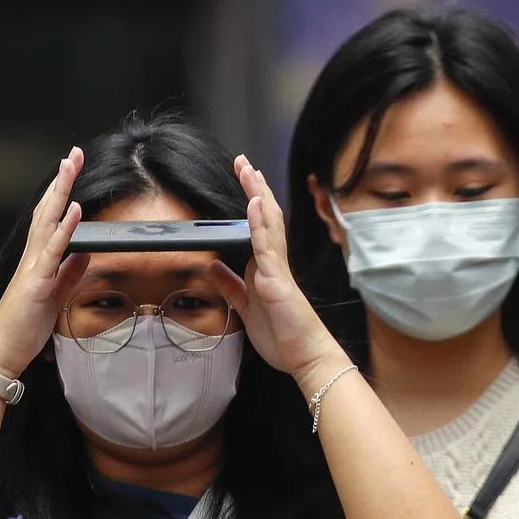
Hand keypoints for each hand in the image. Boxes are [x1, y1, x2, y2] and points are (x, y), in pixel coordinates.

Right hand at [0, 147, 90, 377]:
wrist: (3, 352)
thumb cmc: (24, 326)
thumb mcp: (54, 295)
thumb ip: (69, 272)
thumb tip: (85, 252)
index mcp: (37, 260)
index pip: (50, 218)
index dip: (61, 192)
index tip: (72, 169)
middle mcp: (31, 257)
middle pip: (47, 210)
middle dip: (61, 180)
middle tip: (73, 154)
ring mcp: (32, 267)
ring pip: (47, 221)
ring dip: (61, 192)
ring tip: (71, 166)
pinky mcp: (36, 282)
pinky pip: (52, 251)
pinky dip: (64, 228)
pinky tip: (74, 209)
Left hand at [208, 155, 347, 390]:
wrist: (304, 357)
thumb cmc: (283, 335)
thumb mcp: (245, 307)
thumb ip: (230, 285)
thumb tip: (213, 265)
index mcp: (265, 268)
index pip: (257, 226)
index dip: (250, 201)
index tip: (243, 178)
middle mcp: (274, 263)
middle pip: (265, 216)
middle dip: (254, 187)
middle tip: (243, 161)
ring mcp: (277, 269)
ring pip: (269, 224)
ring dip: (258, 195)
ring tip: (249, 170)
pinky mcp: (278, 280)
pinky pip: (267, 247)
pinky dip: (260, 223)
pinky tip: (254, 204)